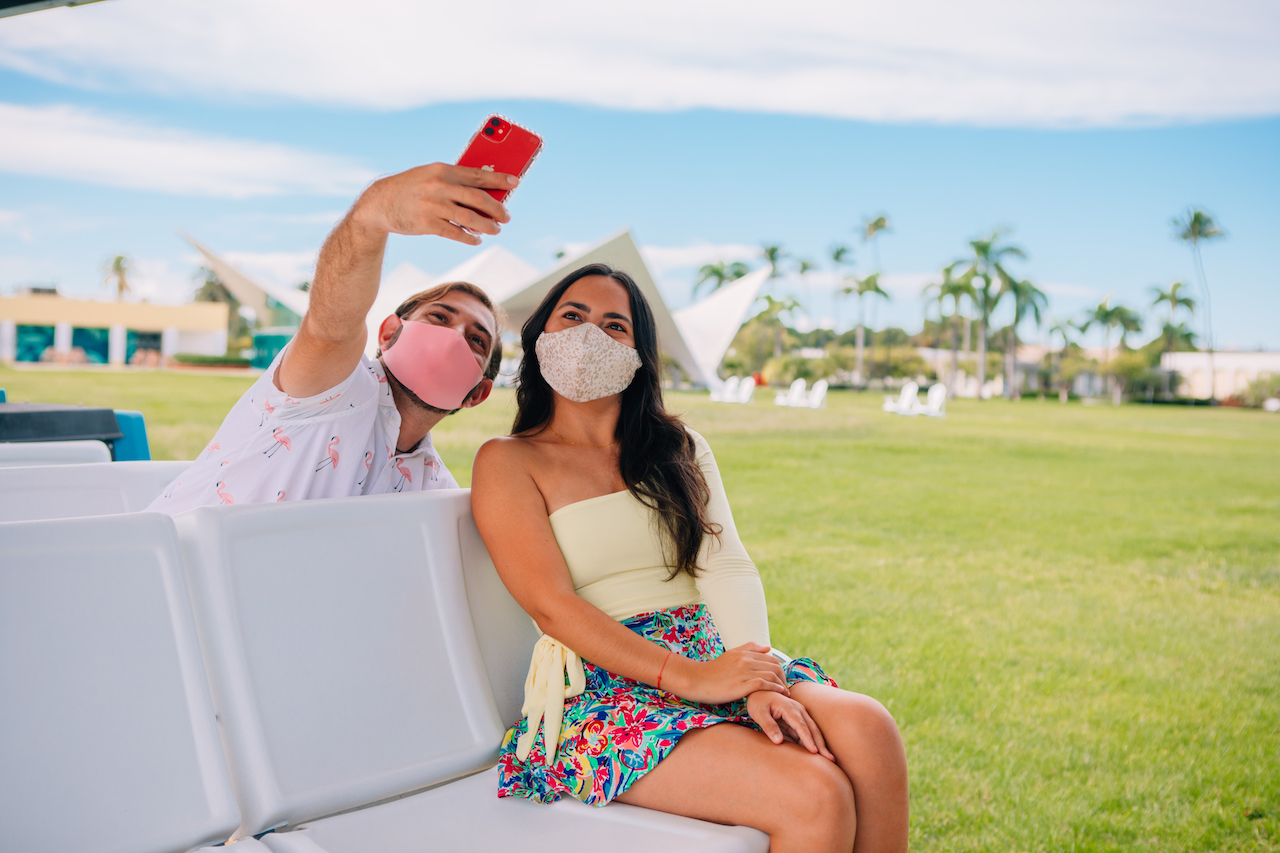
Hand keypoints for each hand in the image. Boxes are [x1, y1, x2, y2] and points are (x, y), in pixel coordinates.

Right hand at [351, 163, 517, 245]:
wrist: (380, 202)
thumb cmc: (412, 187)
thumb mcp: (431, 175)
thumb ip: (455, 180)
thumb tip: (485, 190)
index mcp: (443, 169)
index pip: (478, 174)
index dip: (499, 178)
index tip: (516, 181)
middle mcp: (439, 186)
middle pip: (479, 198)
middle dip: (497, 209)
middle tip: (506, 217)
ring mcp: (433, 205)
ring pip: (470, 218)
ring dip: (487, 226)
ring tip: (495, 230)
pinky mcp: (427, 224)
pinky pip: (456, 232)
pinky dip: (469, 237)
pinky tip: (476, 239)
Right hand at [665, 642, 787, 704]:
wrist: (697, 680)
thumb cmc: (713, 670)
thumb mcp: (731, 654)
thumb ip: (749, 649)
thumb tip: (767, 647)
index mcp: (744, 653)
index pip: (771, 657)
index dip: (780, 668)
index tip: (782, 679)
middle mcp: (745, 660)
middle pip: (774, 665)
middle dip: (783, 677)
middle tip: (786, 687)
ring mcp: (743, 672)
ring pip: (771, 674)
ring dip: (781, 684)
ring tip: (785, 693)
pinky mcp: (741, 685)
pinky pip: (763, 684)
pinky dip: (774, 688)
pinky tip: (778, 693)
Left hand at [746, 690, 834, 759]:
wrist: (758, 691)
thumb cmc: (758, 702)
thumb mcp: (759, 714)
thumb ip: (769, 726)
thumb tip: (779, 741)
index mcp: (789, 708)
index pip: (801, 726)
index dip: (808, 739)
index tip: (814, 751)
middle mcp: (798, 710)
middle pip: (812, 728)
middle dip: (821, 744)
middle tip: (830, 759)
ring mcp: (799, 714)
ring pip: (812, 731)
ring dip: (820, 744)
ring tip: (829, 759)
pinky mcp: (797, 719)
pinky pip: (806, 732)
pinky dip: (812, 742)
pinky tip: (816, 753)